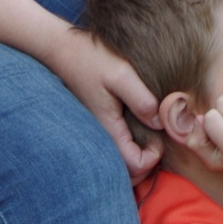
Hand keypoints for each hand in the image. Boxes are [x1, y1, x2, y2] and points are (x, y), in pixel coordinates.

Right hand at [40, 26, 162, 182]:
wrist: (63, 50)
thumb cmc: (91, 59)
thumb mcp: (121, 74)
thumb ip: (141, 99)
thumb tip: (159, 122)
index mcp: (108, 128)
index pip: (134, 165)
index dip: (153, 157)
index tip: (159, 136)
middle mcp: (101, 136)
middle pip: (126, 173)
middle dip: (147, 165)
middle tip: (158, 141)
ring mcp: (98, 132)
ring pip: (120, 164)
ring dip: (138, 159)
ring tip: (150, 138)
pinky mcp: (97, 124)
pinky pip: (114, 149)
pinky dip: (129, 149)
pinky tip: (138, 129)